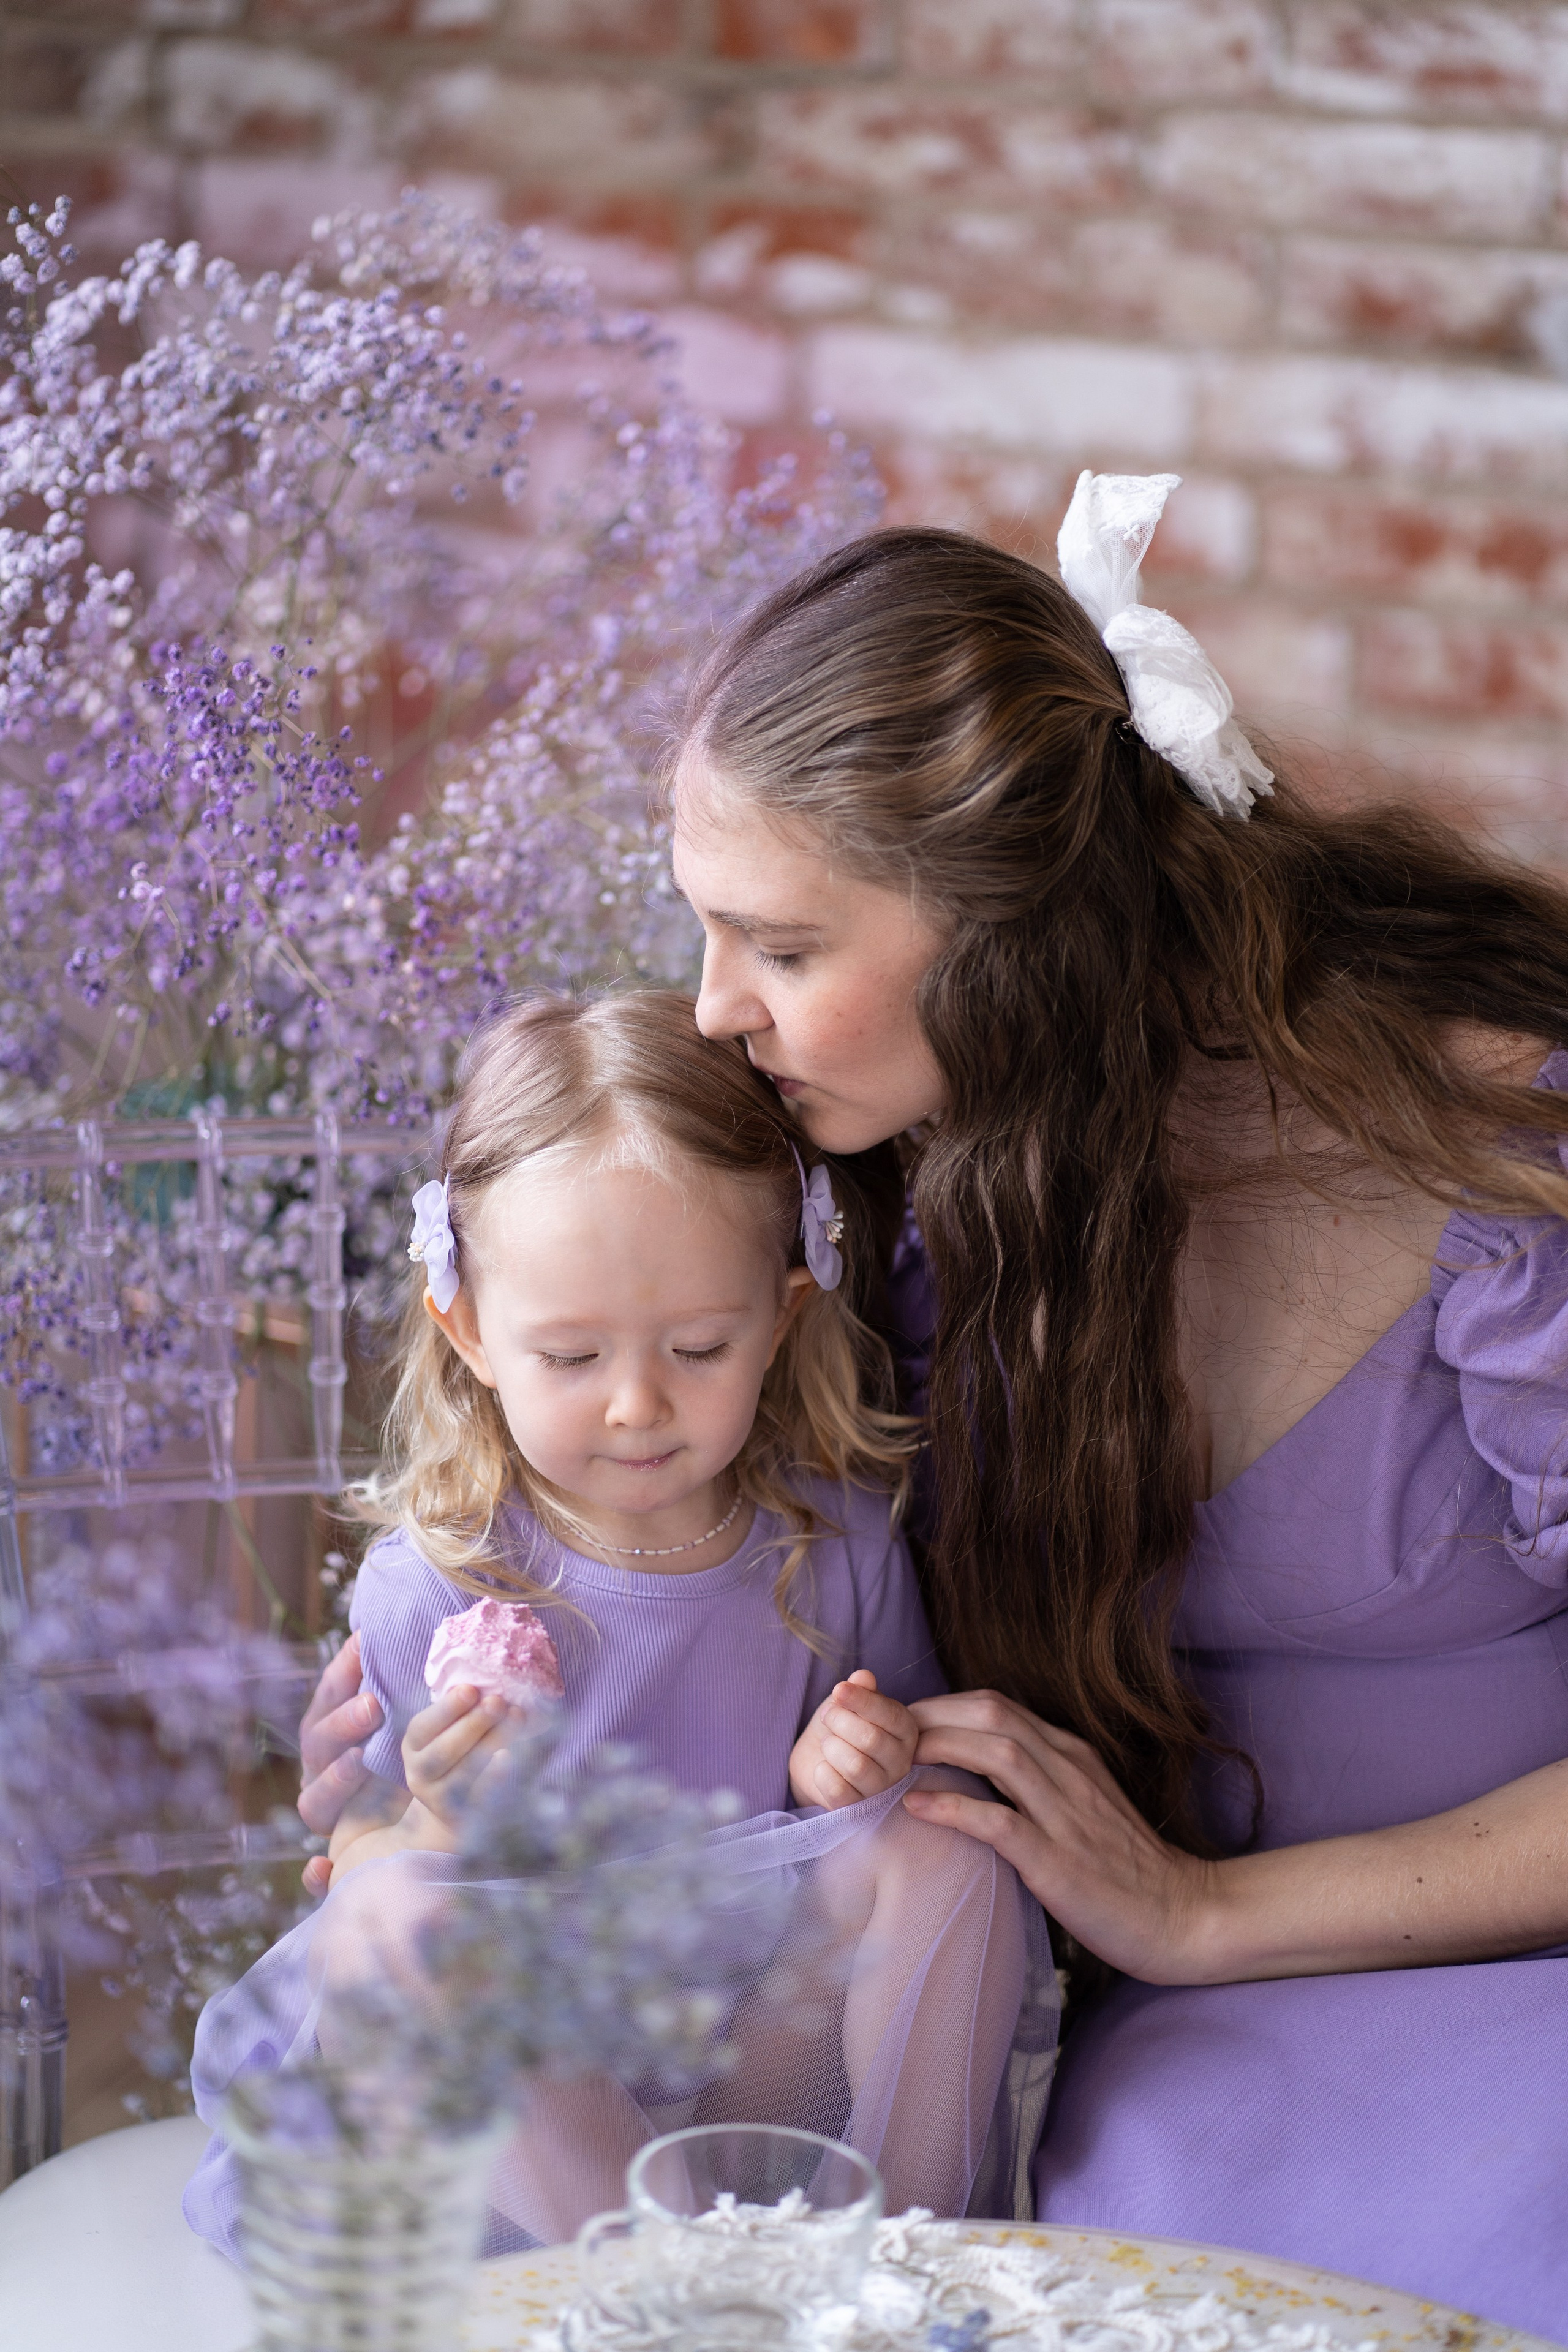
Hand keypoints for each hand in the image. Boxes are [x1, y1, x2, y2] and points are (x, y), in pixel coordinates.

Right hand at [298, 1632, 384, 1896]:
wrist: (396, 1822)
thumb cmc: (396, 1750)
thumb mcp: (391, 1713)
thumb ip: (378, 1679)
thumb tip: (375, 1629)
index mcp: (332, 1731)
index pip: (328, 1698)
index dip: (343, 1676)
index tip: (365, 1649)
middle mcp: (322, 1769)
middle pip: (319, 1744)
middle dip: (343, 1723)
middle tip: (374, 1706)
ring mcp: (326, 1810)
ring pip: (315, 1802)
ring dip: (334, 1782)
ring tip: (359, 1763)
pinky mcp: (336, 1851)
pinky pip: (321, 1868)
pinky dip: (316, 1872)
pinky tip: (322, 1867)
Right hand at [402, 1683, 518, 1834]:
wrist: (451, 1806)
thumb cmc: (455, 1751)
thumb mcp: (446, 1730)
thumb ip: (458, 1712)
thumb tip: (487, 1683)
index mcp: (412, 1746)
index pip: (423, 1727)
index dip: (446, 1709)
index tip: (470, 1689)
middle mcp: (419, 1774)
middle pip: (442, 1752)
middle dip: (472, 1724)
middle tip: (498, 1702)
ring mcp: (439, 1799)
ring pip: (462, 1773)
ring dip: (490, 1743)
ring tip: (516, 1718)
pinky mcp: (462, 1816)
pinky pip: (479, 1797)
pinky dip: (492, 1776)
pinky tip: (508, 1756)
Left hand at [789, 1670, 918, 1809]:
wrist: (818, 1759)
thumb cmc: (840, 1726)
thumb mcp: (849, 1701)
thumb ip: (860, 1688)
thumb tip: (863, 1677)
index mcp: (905, 1730)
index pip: (889, 1714)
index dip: (862, 1700)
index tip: (839, 1690)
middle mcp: (901, 1762)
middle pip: (870, 1739)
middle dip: (839, 1722)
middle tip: (828, 1716)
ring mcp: (881, 1789)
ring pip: (856, 1766)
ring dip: (831, 1747)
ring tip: (828, 1743)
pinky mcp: (857, 1810)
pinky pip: (838, 1791)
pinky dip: (823, 1773)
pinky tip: (823, 1767)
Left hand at [903, 1690, 1218, 1983]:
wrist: (1182, 1916)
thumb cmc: (1125, 1868)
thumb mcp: (1081, 1805)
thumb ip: (1036, 1782)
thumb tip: (971, 1773)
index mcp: (1071, 1754)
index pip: (996, 1706)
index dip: (941, 1705)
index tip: (898, 1722)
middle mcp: (1068, 1770)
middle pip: (990, 1714)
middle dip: (930, 1713)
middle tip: (880, 1730)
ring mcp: (1067, 1813)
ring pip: (997, 1752)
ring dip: (937, 1746)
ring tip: (891, 1757)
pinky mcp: (1061, 1860)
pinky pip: (1000, 1823)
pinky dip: (954, 1809)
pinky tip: (916, 1808)